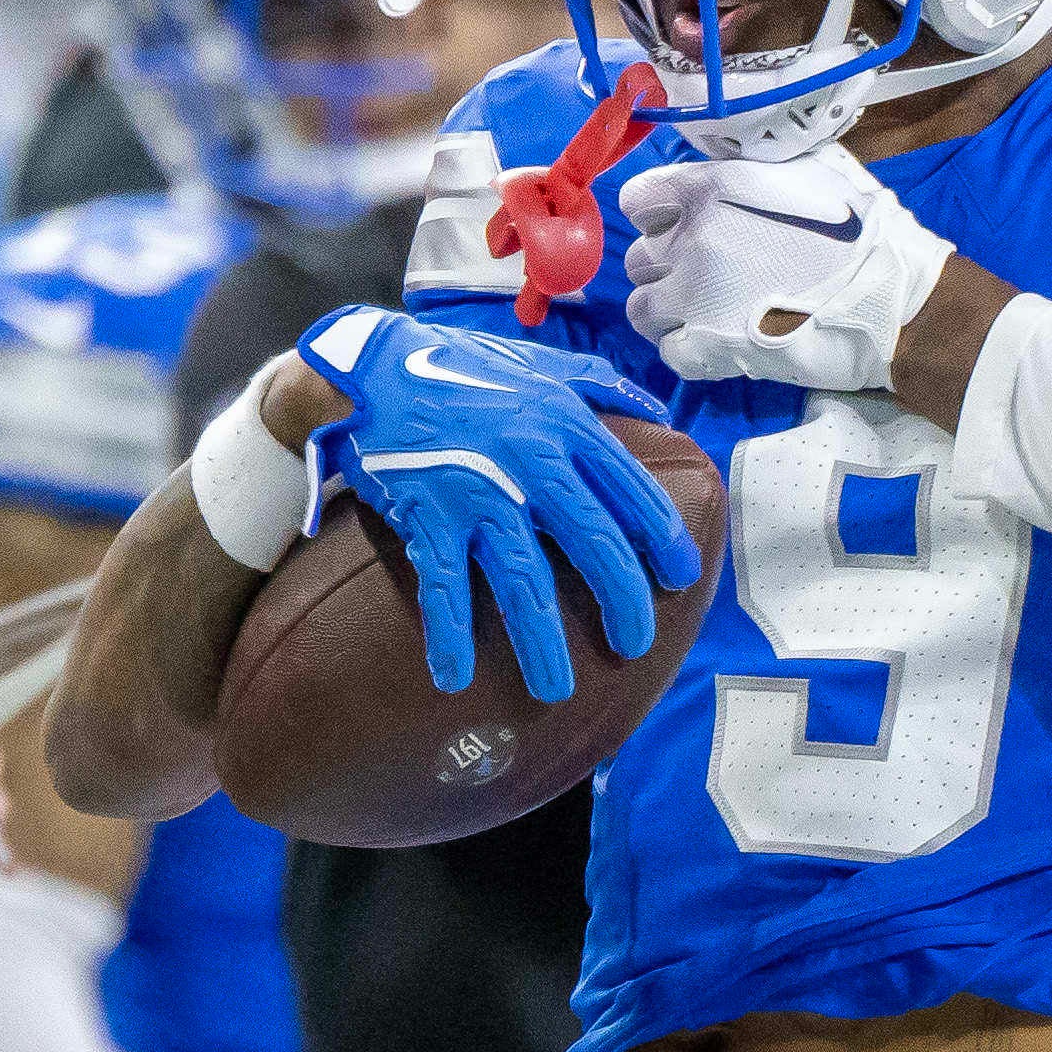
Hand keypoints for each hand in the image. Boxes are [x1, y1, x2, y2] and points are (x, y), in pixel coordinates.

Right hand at [297, 306, 696, 703]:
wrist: (370, 368)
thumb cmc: (458, 366)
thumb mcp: (538, 361)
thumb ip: (600, 384)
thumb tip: (660, 413)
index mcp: (564, 424)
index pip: (631, 490)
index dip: (662, 539)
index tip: (681, 578)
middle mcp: (530, 461)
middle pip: (593, 543)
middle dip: (621, 602)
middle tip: (633, 645)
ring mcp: (478, 492)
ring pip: (524, 580)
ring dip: (541, 642)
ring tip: (555, 690)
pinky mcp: (428, 514)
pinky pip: (443, 586)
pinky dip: (448, 635)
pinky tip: (455, 678)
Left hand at [619, 151, 954, 395]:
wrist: (892, 301)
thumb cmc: (862, 231)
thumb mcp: (811, 168)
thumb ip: (757, 165)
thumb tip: (731, 162)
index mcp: (710, 189)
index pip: (639, 199)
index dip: (659, 215)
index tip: (682, 228)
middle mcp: (690, 239)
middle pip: (638, 257)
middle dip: (666, 267)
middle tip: (706, 279)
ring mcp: (693, 298)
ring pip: (641, 308)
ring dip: (668, 312)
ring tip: (705, 317)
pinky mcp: (705, 350)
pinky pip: (667, 352)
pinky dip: (687, 351)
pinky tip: (718, 346)